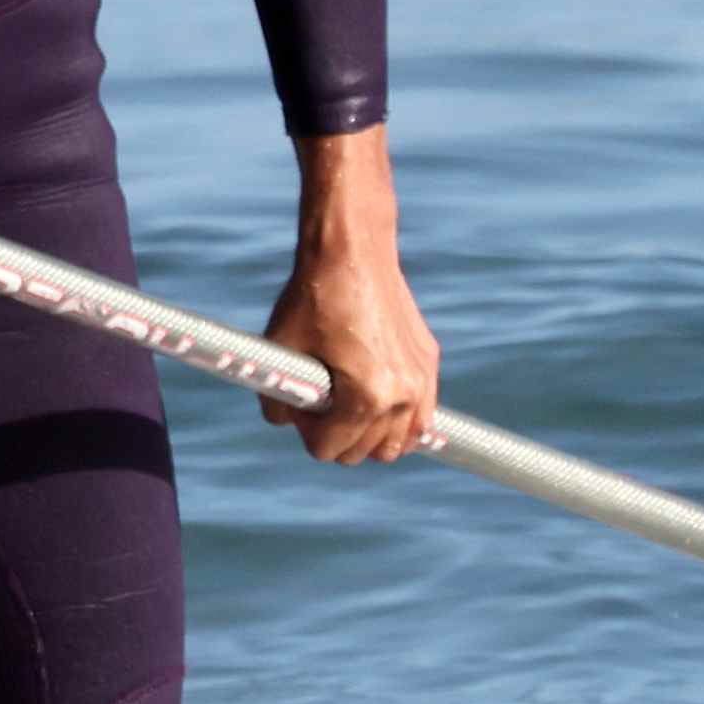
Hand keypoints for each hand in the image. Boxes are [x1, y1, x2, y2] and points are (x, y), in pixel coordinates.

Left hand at [257, 125, 439, 465]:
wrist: (354, 249)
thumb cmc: (314, 295)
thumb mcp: (280, 348)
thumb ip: (275, 398)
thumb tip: (283, 421)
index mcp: (366, 396)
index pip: (330, 450)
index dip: (306, 432)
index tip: (299, 406)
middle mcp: (403, 395)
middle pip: (365, 454)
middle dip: (337, 437)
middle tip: (319, 404)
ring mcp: (422, 380)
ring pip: (398, 445)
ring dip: (370, 436)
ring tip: (347, 408)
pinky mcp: (429, 363)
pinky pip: (420, 417)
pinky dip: (399, 419)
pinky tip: (377, 401)